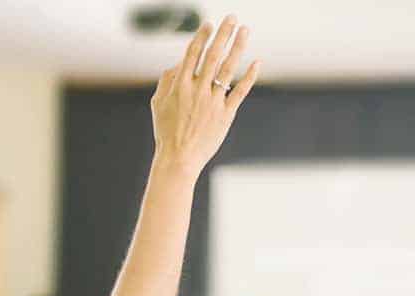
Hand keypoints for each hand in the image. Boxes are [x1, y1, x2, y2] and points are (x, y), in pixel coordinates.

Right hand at [150, 15, 259, 175]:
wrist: (179, 158)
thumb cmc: (166, 131)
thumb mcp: (158, 103)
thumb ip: (166, 80)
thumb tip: (179, 63)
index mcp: (180, 85)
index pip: (193, 53)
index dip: (202, 36)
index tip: (209, 24)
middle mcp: (198, 90)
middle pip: (213, 55)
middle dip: (223, 33)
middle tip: (232, 17)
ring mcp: (213, 101)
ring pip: (228, 69)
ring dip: (238, 46)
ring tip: (245, 30)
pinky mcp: (226, 114)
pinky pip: (240, 91)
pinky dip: (249, 76)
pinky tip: (257, 62)